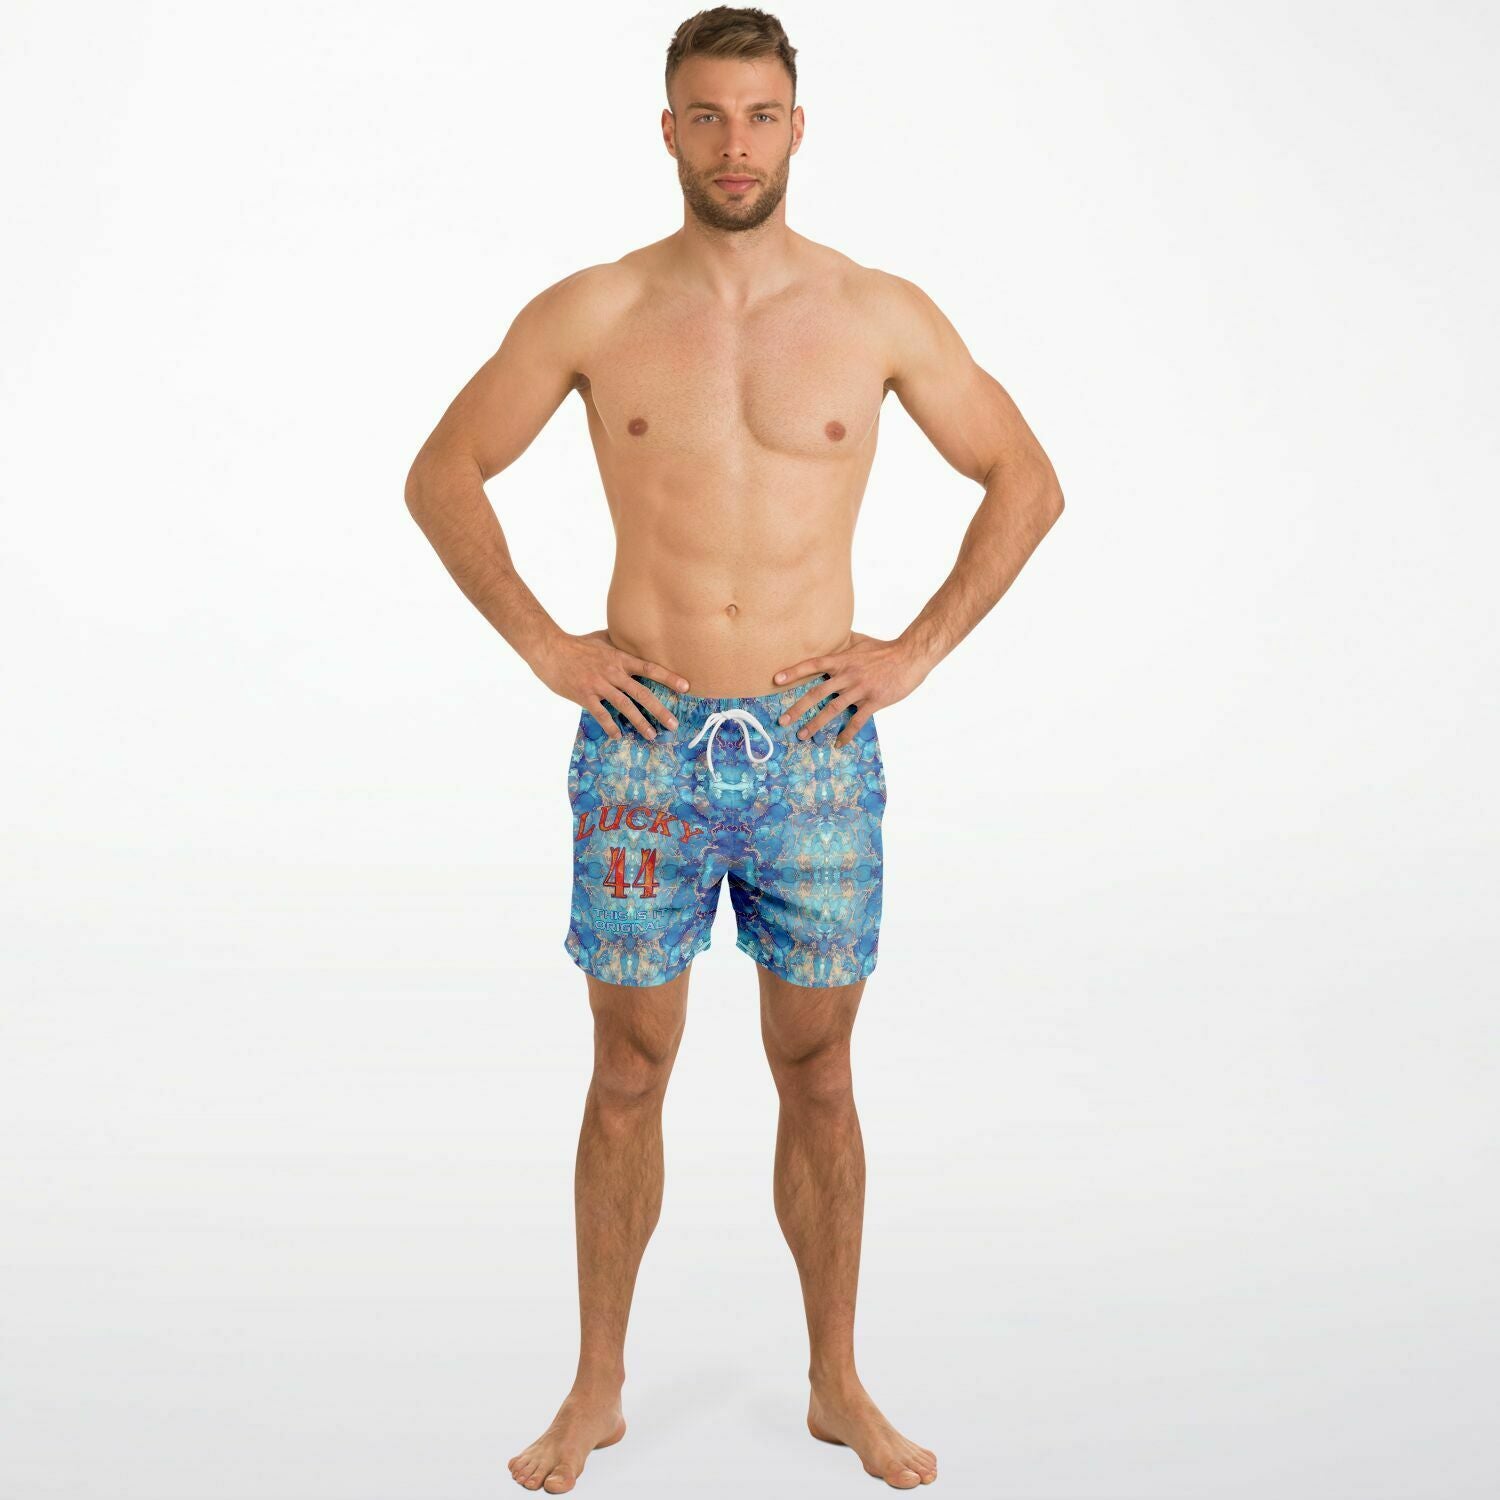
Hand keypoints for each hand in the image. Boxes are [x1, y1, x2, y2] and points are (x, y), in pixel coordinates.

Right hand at [533, 628, 689, 739]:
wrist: (550, 649)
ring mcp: (599, 684)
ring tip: (651, 735)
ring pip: (624, 706)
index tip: (686, 687)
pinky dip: (610, 726)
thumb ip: (618, 641)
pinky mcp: (584, 695)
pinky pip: (601, 714)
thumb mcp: (601, 638)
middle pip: (642, 693)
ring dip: (640, 722)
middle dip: (660, 710)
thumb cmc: (576, 644)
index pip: (649, 668)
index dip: (669, 677)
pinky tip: (618, 735)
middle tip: (674, 724)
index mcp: (619, 658)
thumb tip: (630, 636)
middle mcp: (613, 672)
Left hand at [772, 632, 928, 746]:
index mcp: (842, 660)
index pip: (813, 664)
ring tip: (803, 735)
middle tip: (783, 720)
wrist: (910, 656)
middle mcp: (847, 675)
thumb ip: (844, 642)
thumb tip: (831, 634)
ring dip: (815, 724)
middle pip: (816, 693)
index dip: (794, 671)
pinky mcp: (874, 701)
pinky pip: (857, 721)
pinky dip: (846, 734)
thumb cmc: (885, 649)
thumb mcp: (861, 641)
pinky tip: (838, 743)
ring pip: (832, 709)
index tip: (776, 680)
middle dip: (797, 708)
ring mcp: (860, 689)